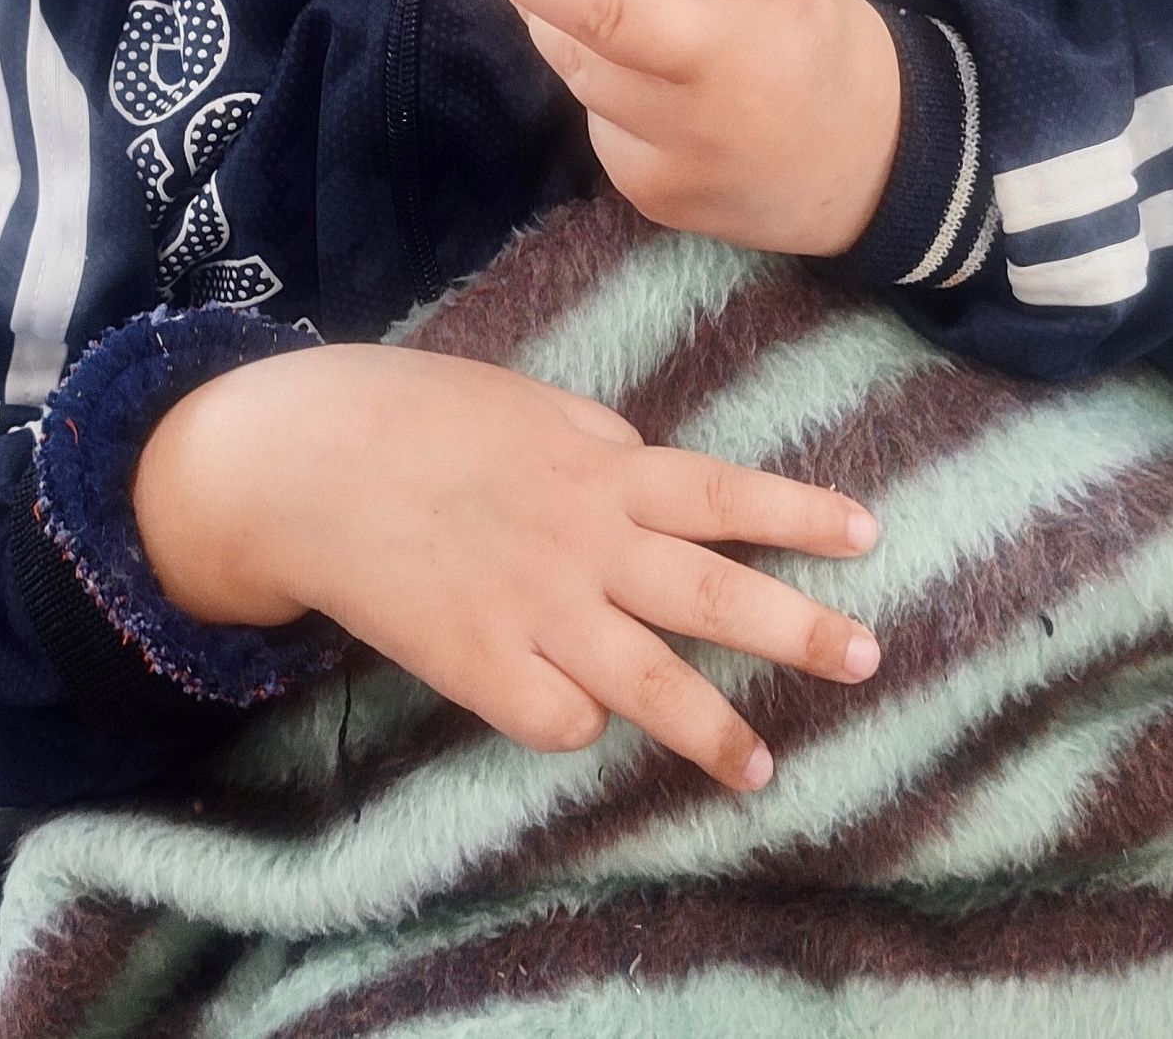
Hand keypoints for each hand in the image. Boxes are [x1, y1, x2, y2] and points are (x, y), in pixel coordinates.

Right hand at [132, 342, 879, 791]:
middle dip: (797, 631)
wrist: (306, 466)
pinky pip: (556, 718)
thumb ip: (594, 440)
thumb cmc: (413, 416)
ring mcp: (535, 611)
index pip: (724, 495)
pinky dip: (580, 724)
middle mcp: (583, 542)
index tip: (866, 535)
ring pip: (649, 685)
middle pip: (712, 597)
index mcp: (598, 468)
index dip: (799, 516)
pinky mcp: (479, 668)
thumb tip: (645, 467)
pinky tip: (585, 722)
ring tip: (763, 771)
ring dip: (714, 732)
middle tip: (866, 658)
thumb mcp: (522, 401)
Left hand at [420, 0, 900, 255]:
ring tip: (628, 18)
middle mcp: (721, 66)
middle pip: (606, 11)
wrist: (867, 176)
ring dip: (566, 21)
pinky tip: (660, 98)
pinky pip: (592, 113)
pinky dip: (605, 87)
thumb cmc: (791, 37)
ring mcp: (683, 137)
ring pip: (575, 54)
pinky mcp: (652, 186)